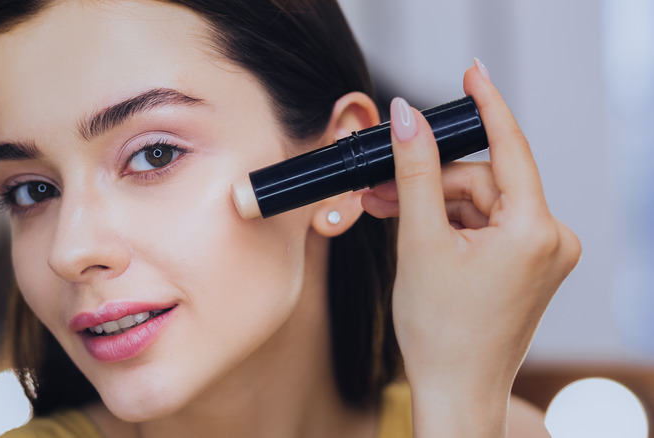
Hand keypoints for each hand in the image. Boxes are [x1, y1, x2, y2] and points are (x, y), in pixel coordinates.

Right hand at [361, 62, 580, 436]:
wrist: (454, 389)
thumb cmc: (441, 330)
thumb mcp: (420, 240)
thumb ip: (415, 172)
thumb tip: (408, 118)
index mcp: (535, 231)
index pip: (509, 147)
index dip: (487, 105)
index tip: (472, 73)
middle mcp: (551, 239)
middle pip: (482, 181)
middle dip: (430, 183)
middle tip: (381, 190)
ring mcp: (542, 254)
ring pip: (479, 202)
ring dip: (434, 205)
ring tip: (390, 216)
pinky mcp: (528, 264)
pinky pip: (486, 224)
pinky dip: (450, 224)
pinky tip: (417, 233)